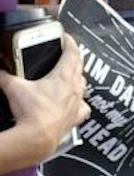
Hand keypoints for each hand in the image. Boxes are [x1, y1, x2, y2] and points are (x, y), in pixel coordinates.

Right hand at [0, 34, 89, 167]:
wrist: (38, 138)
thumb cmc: (31, 113)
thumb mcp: (14, 89)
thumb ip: (4, 77)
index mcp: (64, 76)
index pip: (73, 52)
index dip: (70, 42)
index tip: (65, 37)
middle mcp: (75, 87)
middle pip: (79, 66)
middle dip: (73, 57)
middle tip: (65, 53)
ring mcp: (77, 102)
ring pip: (82, 84)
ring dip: (76, 78)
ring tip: (68, 76)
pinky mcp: (75, 117)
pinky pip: (82, 107)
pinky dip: (79, 102)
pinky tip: (74, 103)